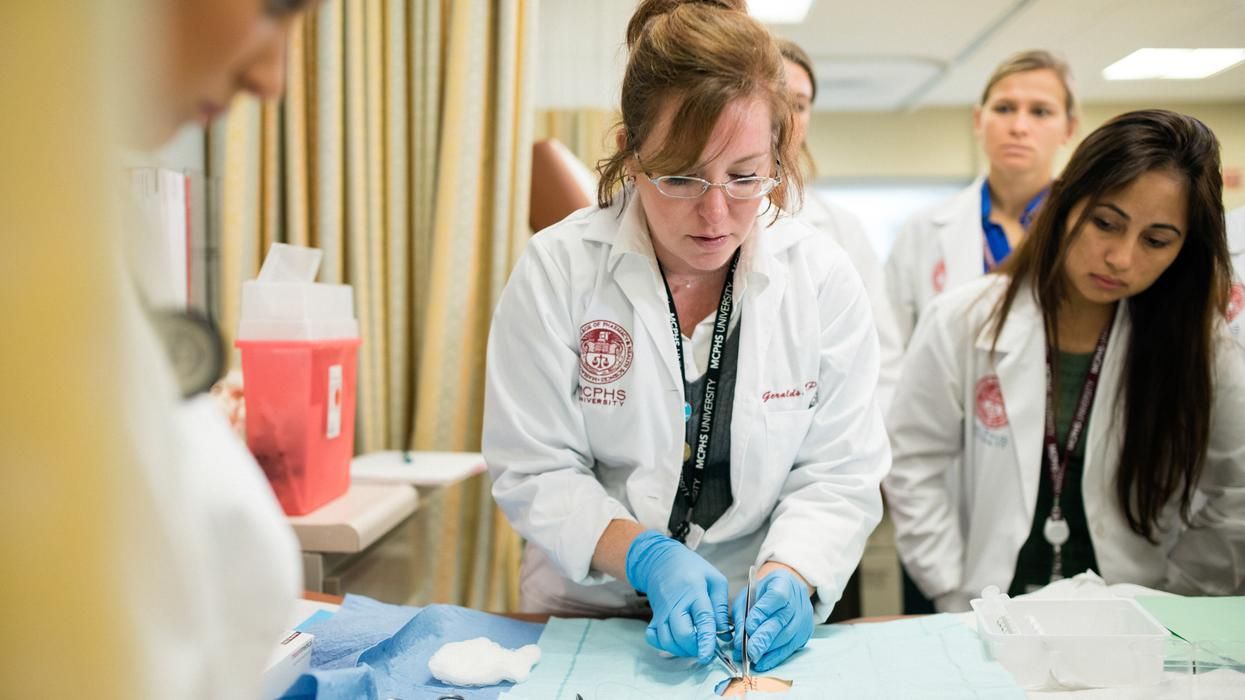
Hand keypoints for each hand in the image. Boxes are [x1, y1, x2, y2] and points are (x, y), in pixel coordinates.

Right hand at [625, 530, 729, 663]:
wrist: (662, 560)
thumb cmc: (692, 569)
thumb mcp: (715, 580)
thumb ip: (722, 606)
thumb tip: (724, 634)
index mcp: (695, 591)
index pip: (702, 619)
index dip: (706, 640)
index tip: (708, 656)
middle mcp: (676, 603)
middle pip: (682, 634)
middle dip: (695, 647)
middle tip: (705, 646)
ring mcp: (662, 612)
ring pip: (667, 640)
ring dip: (682, 649)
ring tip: (693, 644)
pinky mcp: (654, 617)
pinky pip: (654, 638)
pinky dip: (664, 645)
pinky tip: (676, 641)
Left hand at [732, 567, 814, 672]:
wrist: (786, 591)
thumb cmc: (763, 593)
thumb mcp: (748, 596)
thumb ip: (742, 615)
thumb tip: (738, 641)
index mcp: (784, 582)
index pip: (776, 597)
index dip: (762, 613)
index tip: (749, 628)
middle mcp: (798, 599)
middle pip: (782, 620)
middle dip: (764, 638)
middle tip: (750, 651)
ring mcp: (805, 616)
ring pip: (787, 636)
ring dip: (769, 650)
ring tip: (752, 658)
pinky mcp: (806, 632)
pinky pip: (791, 647)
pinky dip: (775, 656)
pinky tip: (763, 662)